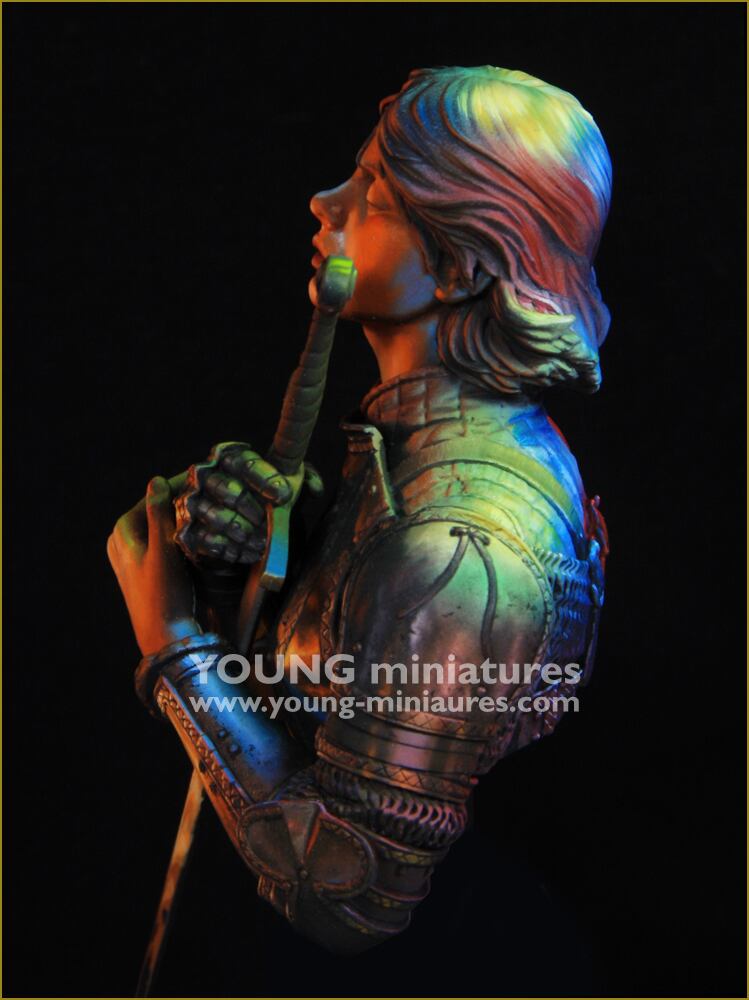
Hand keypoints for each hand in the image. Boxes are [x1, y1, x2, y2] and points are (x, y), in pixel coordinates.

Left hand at [107, 476, 198, 655]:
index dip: (180, 483)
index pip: (154, 495)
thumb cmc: (162, 596)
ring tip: (217, 506)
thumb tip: (157, 480)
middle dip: (186, 498)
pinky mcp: (154, 568)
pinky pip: (172, 540)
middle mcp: (127, 540)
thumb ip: (159, 514)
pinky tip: (209, 530)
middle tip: (216, 490)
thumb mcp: (162, 551)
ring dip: (189, 516)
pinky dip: (188, 533)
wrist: (167, 639)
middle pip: (160, 509)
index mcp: (123, 531)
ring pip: (167, 524)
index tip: (206, 473)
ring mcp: (140, 555)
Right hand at [174, 442, 323, 568]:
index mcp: (228, 455)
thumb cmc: (258, 493)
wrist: (226, 518)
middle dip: (254, 510)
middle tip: (269, 523)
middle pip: (228, 490)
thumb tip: (316, 488)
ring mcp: (191, 502)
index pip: (244, 463)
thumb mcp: (282, 480)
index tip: (284, 495)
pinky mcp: (185, 529)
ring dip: (245, 533)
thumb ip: (303, 477)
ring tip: (262, 542)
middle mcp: (204, 474)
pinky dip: (232, 550)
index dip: (265, 479)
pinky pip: (208, 541)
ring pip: (218, 518)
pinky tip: (249, 552)